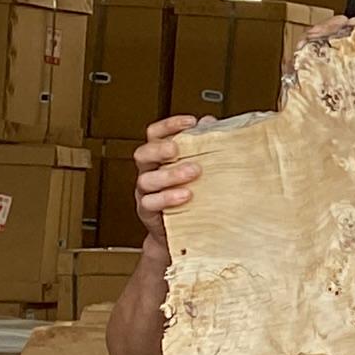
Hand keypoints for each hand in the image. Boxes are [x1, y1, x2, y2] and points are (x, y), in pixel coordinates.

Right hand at [133, 116, 202, 248]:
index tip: (190, 121)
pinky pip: (151, 203)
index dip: (168, 125)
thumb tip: (211, 123)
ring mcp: (146, 193)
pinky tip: (185, 196)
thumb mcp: (199, 169)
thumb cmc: (192, 196)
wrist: (183, 234)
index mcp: (159, 158)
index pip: (155, 135)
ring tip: (192, 172)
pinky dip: (167, 198)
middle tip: (178, 148)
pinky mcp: (148, 212)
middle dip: (160, 149)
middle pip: (143, 154)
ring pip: (147, 179)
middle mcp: (149, 172)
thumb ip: (203, 147)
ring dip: (169, 174)